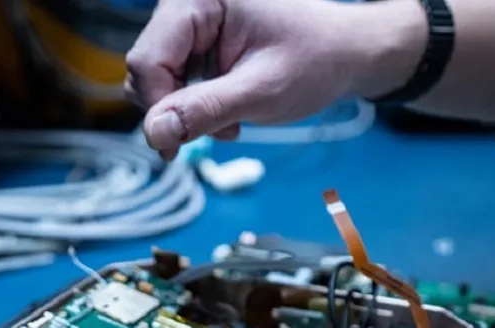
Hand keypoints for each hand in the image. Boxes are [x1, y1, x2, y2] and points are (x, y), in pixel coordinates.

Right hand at [126, 0, 422, 157]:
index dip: (158, 106)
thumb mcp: (261, 91)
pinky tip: (229, 113)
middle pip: (146, 68)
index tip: (177, 146)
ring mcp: (191, 24)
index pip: (148, 58)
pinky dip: (196, 107)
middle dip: (174, 110)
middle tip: (216, 133)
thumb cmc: (316, 60)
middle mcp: (189, 4)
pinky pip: (174, 82)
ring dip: (186, 113)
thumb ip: (205, 109)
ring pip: (157, 80)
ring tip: (229, 122)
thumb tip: (154, 132)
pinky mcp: (198, 44)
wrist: (347, 54)